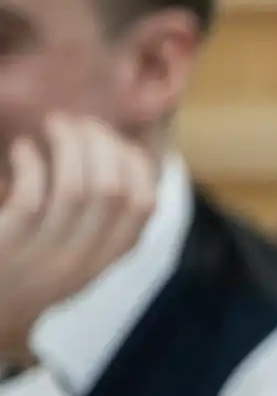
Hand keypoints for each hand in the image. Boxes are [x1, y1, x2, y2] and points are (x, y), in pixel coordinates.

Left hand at [0, 116, 154, 360]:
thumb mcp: (77, 257)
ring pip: (76, 188)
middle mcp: (82, 260)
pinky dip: (31, 162)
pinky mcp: (10, 244)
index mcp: (105, 260)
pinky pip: (32, 196)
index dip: (135, 163)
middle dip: (100, 144)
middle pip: (112, 190)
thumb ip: (102, 222)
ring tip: (54, 124)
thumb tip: (120, 156)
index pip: (144, 205)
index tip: (114, 141)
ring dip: (68, 144)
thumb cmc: (28, 273)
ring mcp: (45, 255)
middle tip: (79, 122)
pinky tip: (23, 149)